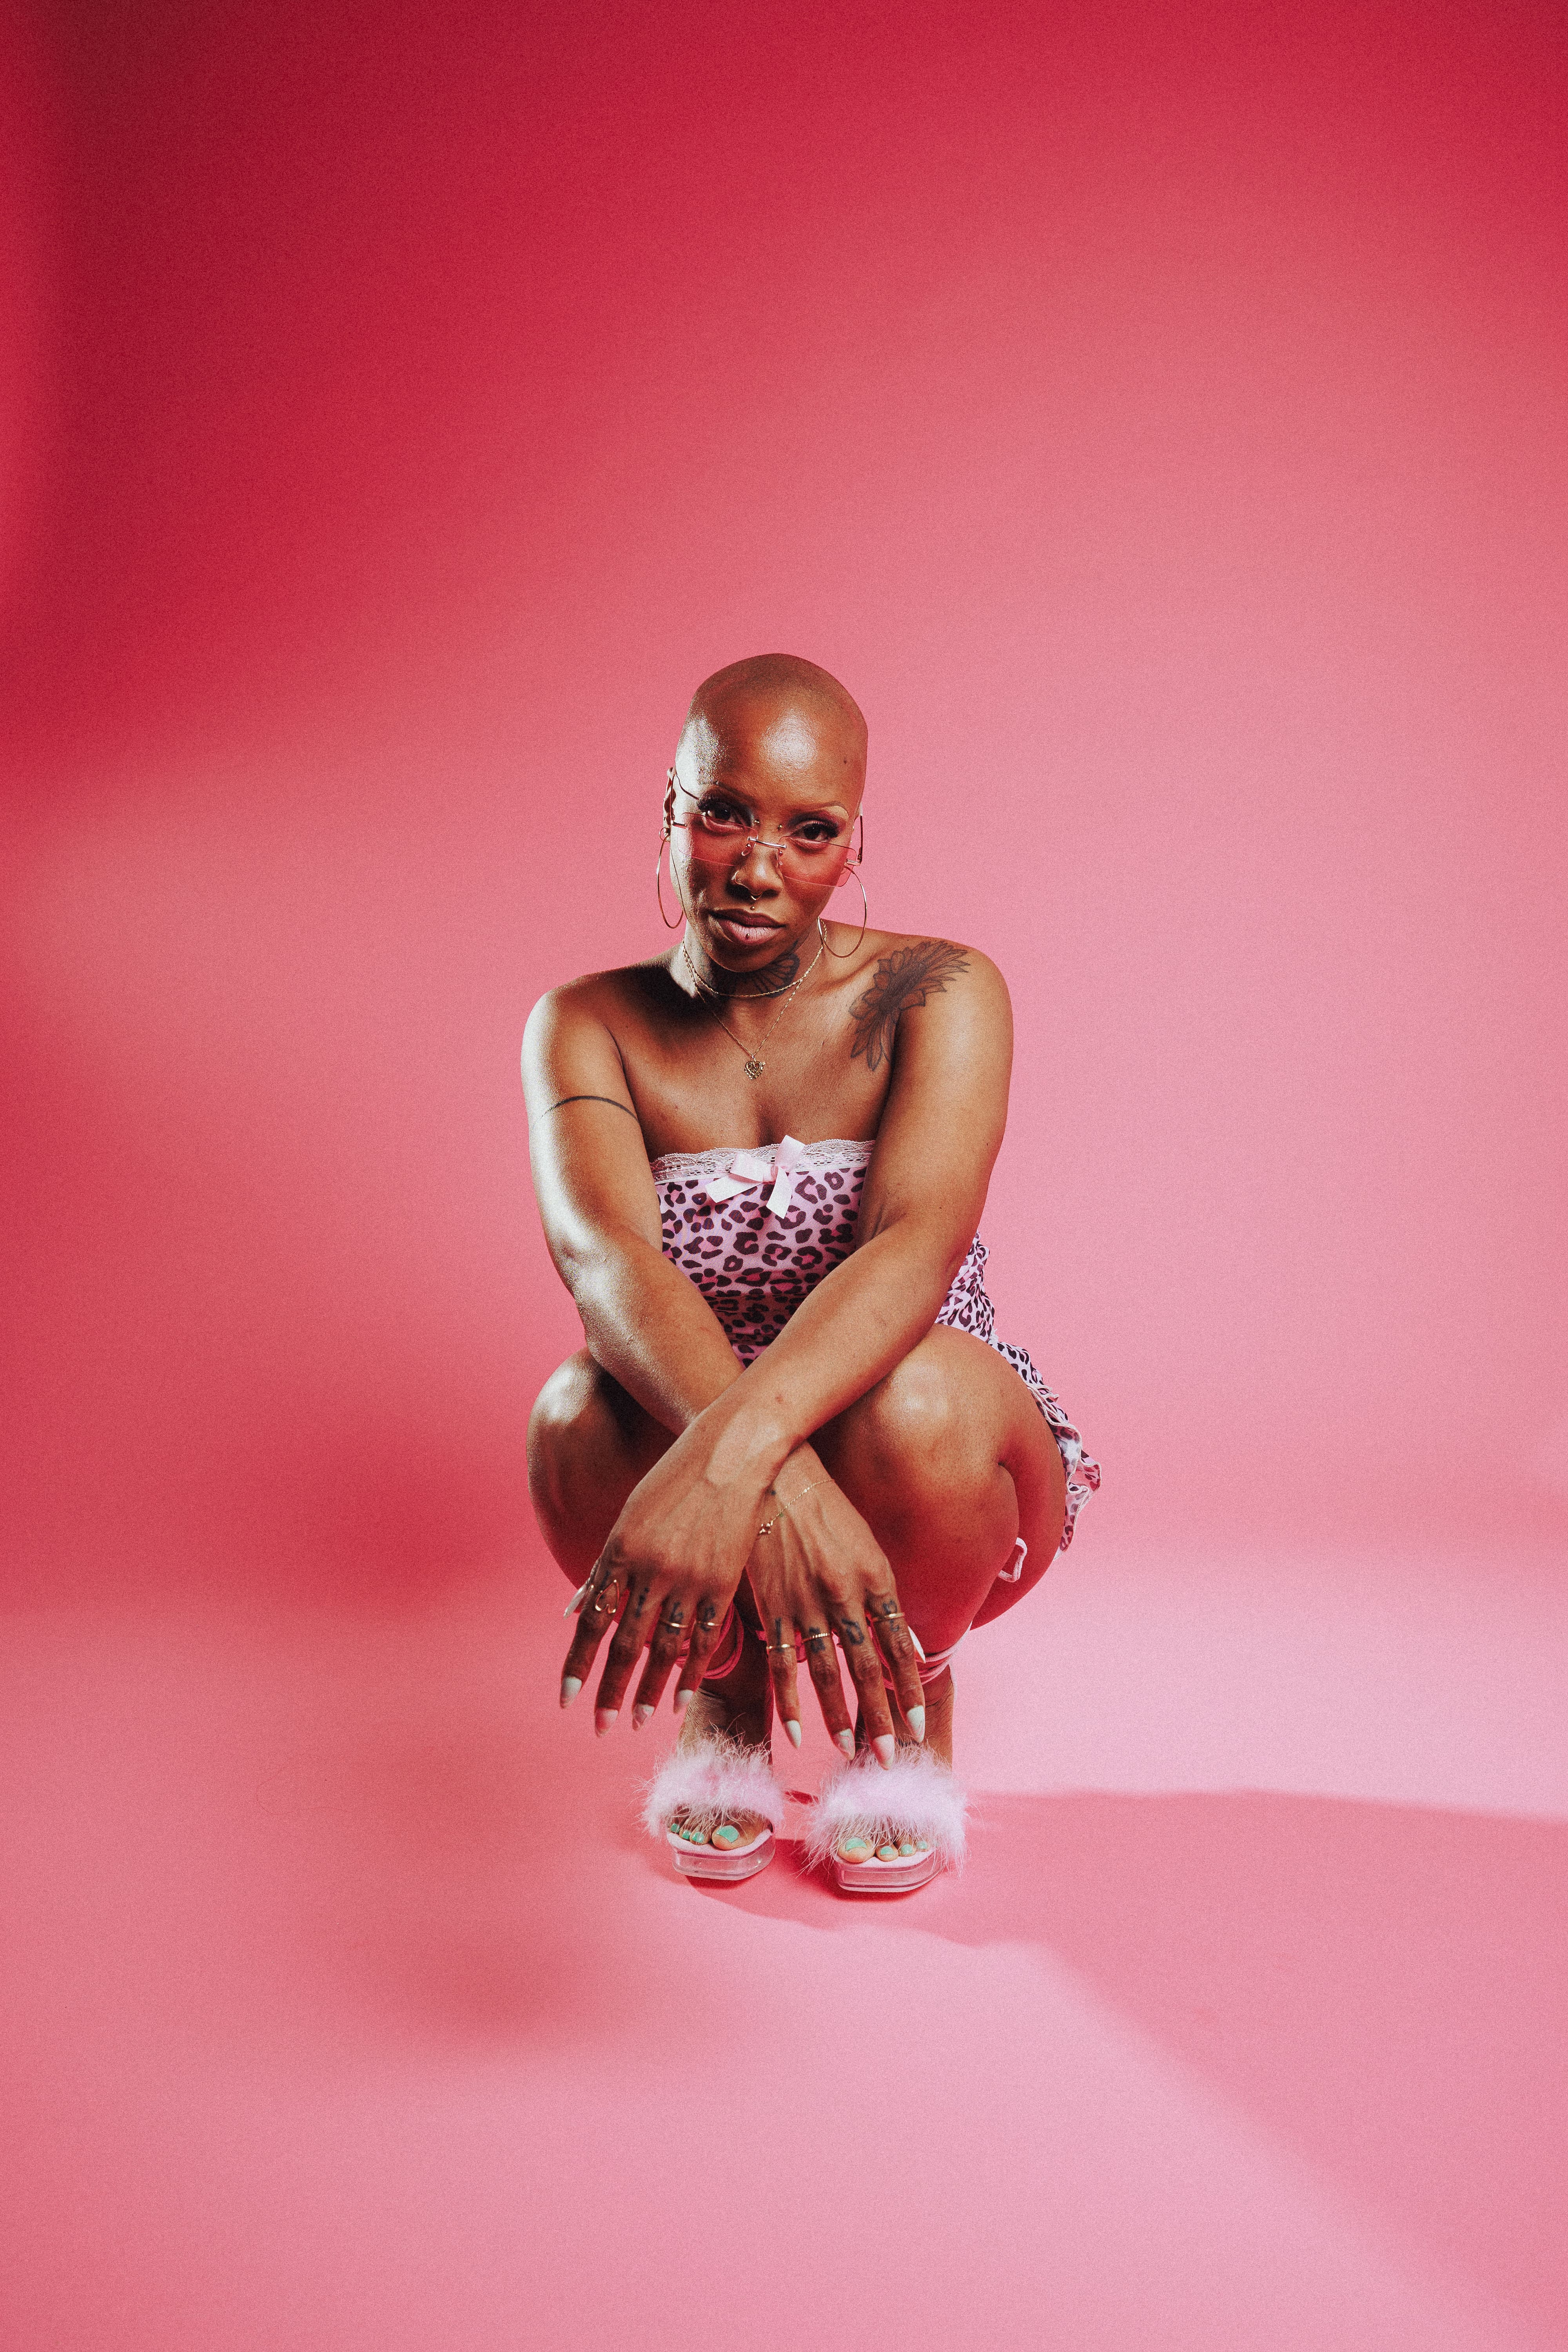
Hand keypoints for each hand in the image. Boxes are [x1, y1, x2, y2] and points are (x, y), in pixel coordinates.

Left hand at [557, 1414, 773, 1729]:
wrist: (730, 1452)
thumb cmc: (674, 1480)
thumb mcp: (628, 1518)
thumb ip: (604, 1569)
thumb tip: (574, 1609)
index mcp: (620, 1553)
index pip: (592, 1621)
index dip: (578, 1663)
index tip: (567, 1699)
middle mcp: (650, 1570)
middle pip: (625, 1644)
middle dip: (610, 1690)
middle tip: (599, 1727)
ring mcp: (688, 1578)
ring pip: (665, 1648)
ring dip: (649, 1691)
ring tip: (637, 1721)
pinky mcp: (722, 1581)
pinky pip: (705, 1638)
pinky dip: (693, 1671)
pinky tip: (682, 1699)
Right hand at [746, 1457, 925, 1762]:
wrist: (778, 1476)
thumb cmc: (826, 1509)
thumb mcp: (866, 1546)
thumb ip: (882, 1594)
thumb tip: (904, 1638)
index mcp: (875, 1579)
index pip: (899, 1646)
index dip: (909, 1689)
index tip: (917, 1726)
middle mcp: (846, 1596)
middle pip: (868, 1669)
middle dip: (881, 1718)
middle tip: (890, 1758)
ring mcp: (808, 1603)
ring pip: (828, 1673)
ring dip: (840, 1718)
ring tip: (850, 1751)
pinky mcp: (774, 1605)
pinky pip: (785, 1663)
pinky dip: (793, 1700)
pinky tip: (799, 1733)